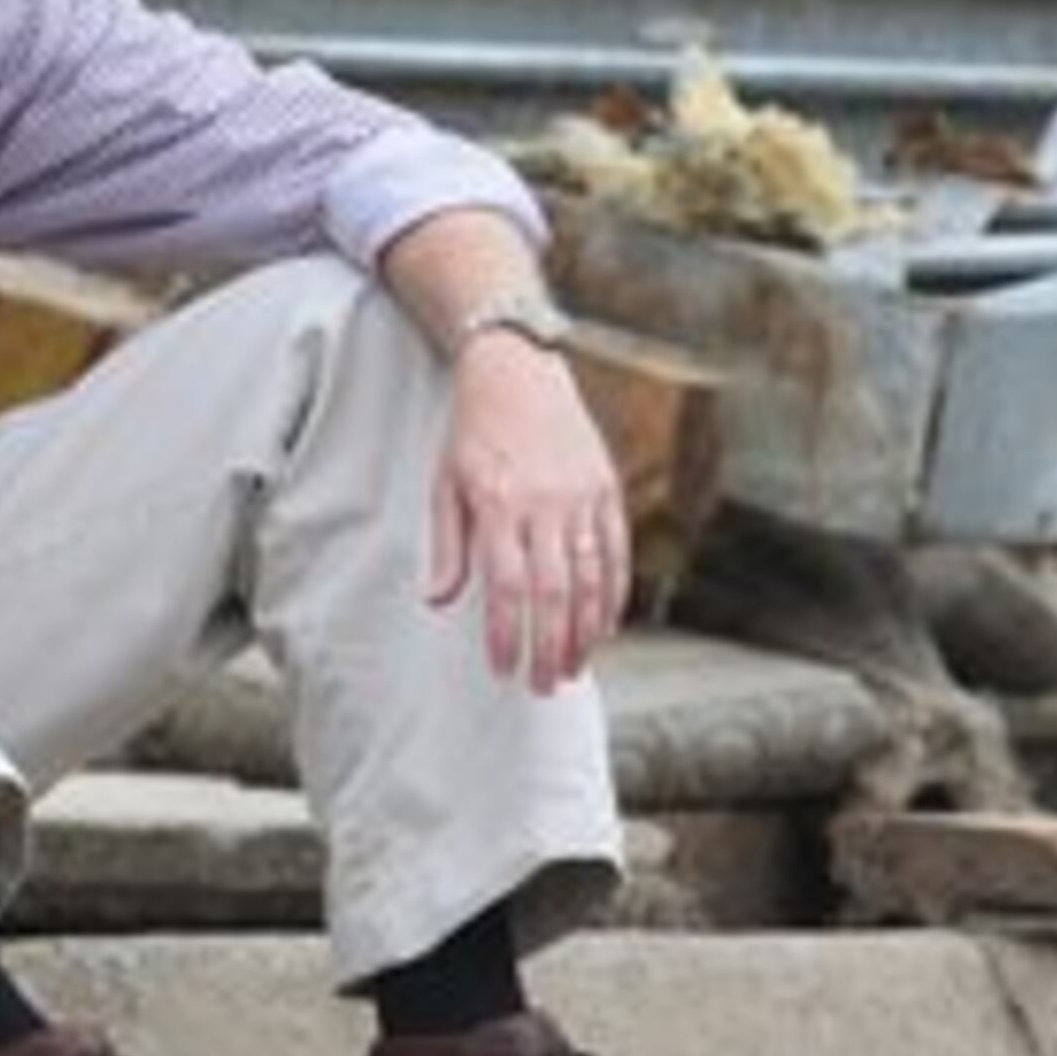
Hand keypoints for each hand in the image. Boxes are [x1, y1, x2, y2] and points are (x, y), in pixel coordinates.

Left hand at [422, 335, 629, 691]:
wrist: (517, 371)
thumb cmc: (474, 433)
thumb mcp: (445, 484)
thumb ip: (448, 547)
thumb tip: (439, 602)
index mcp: (500, 504)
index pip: (508, 587)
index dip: (509, 635)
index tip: (503, 669)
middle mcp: (546, 503)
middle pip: (554, 592)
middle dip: (550, 646)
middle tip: (543, 684)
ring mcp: (582, 496)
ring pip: (592, 577)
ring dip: (585, 630)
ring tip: (573, 667)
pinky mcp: (607, 488)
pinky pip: (617, 551)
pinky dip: (614, 594)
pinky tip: (604, 626)